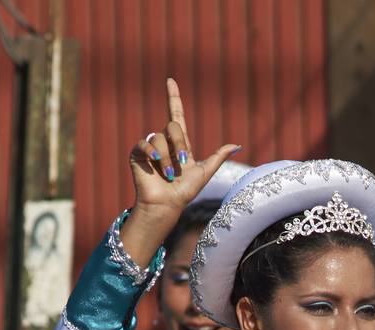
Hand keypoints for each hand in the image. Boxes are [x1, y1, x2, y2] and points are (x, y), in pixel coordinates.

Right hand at [124, 78, 239, 248]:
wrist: (167, 204)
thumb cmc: (185, 192)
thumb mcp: (205, 172)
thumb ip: (218, 157)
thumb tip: (236, 145)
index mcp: (179, 144)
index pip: (176, 115)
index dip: (174, 98)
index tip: (171, 81)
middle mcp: (164, 142)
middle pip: (173, 127)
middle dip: (179, 144)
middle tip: (182, 164)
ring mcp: (150, 147)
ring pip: (159, 138)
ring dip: (167, 158)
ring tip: (169, 175)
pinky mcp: (137, 154)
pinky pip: (143, 143)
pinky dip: (151, 153)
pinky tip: (155, 163)